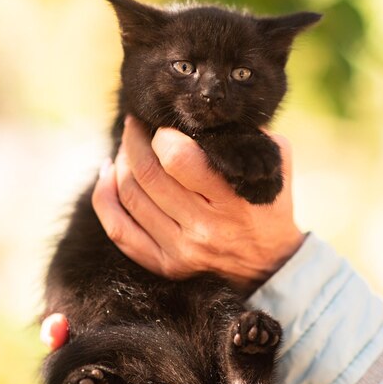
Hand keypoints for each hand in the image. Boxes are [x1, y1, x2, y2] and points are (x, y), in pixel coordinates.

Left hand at [92, 116, 303, 289]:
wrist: (270, 266)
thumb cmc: (270, 207)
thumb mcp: (277, 166)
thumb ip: (250, 138)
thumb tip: (211, 117)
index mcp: (231, 201)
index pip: (178, 159)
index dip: (162, 135)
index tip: (162, 126)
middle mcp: (203, 229)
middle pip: (147, 175)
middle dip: (133, 141)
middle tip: (135, 126)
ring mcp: (180, 251)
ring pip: (129, 197)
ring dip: (121, 164)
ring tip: (127, 147)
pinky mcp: (164, 265)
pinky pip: (119, 230)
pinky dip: (105, 198)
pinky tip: (109, 175)